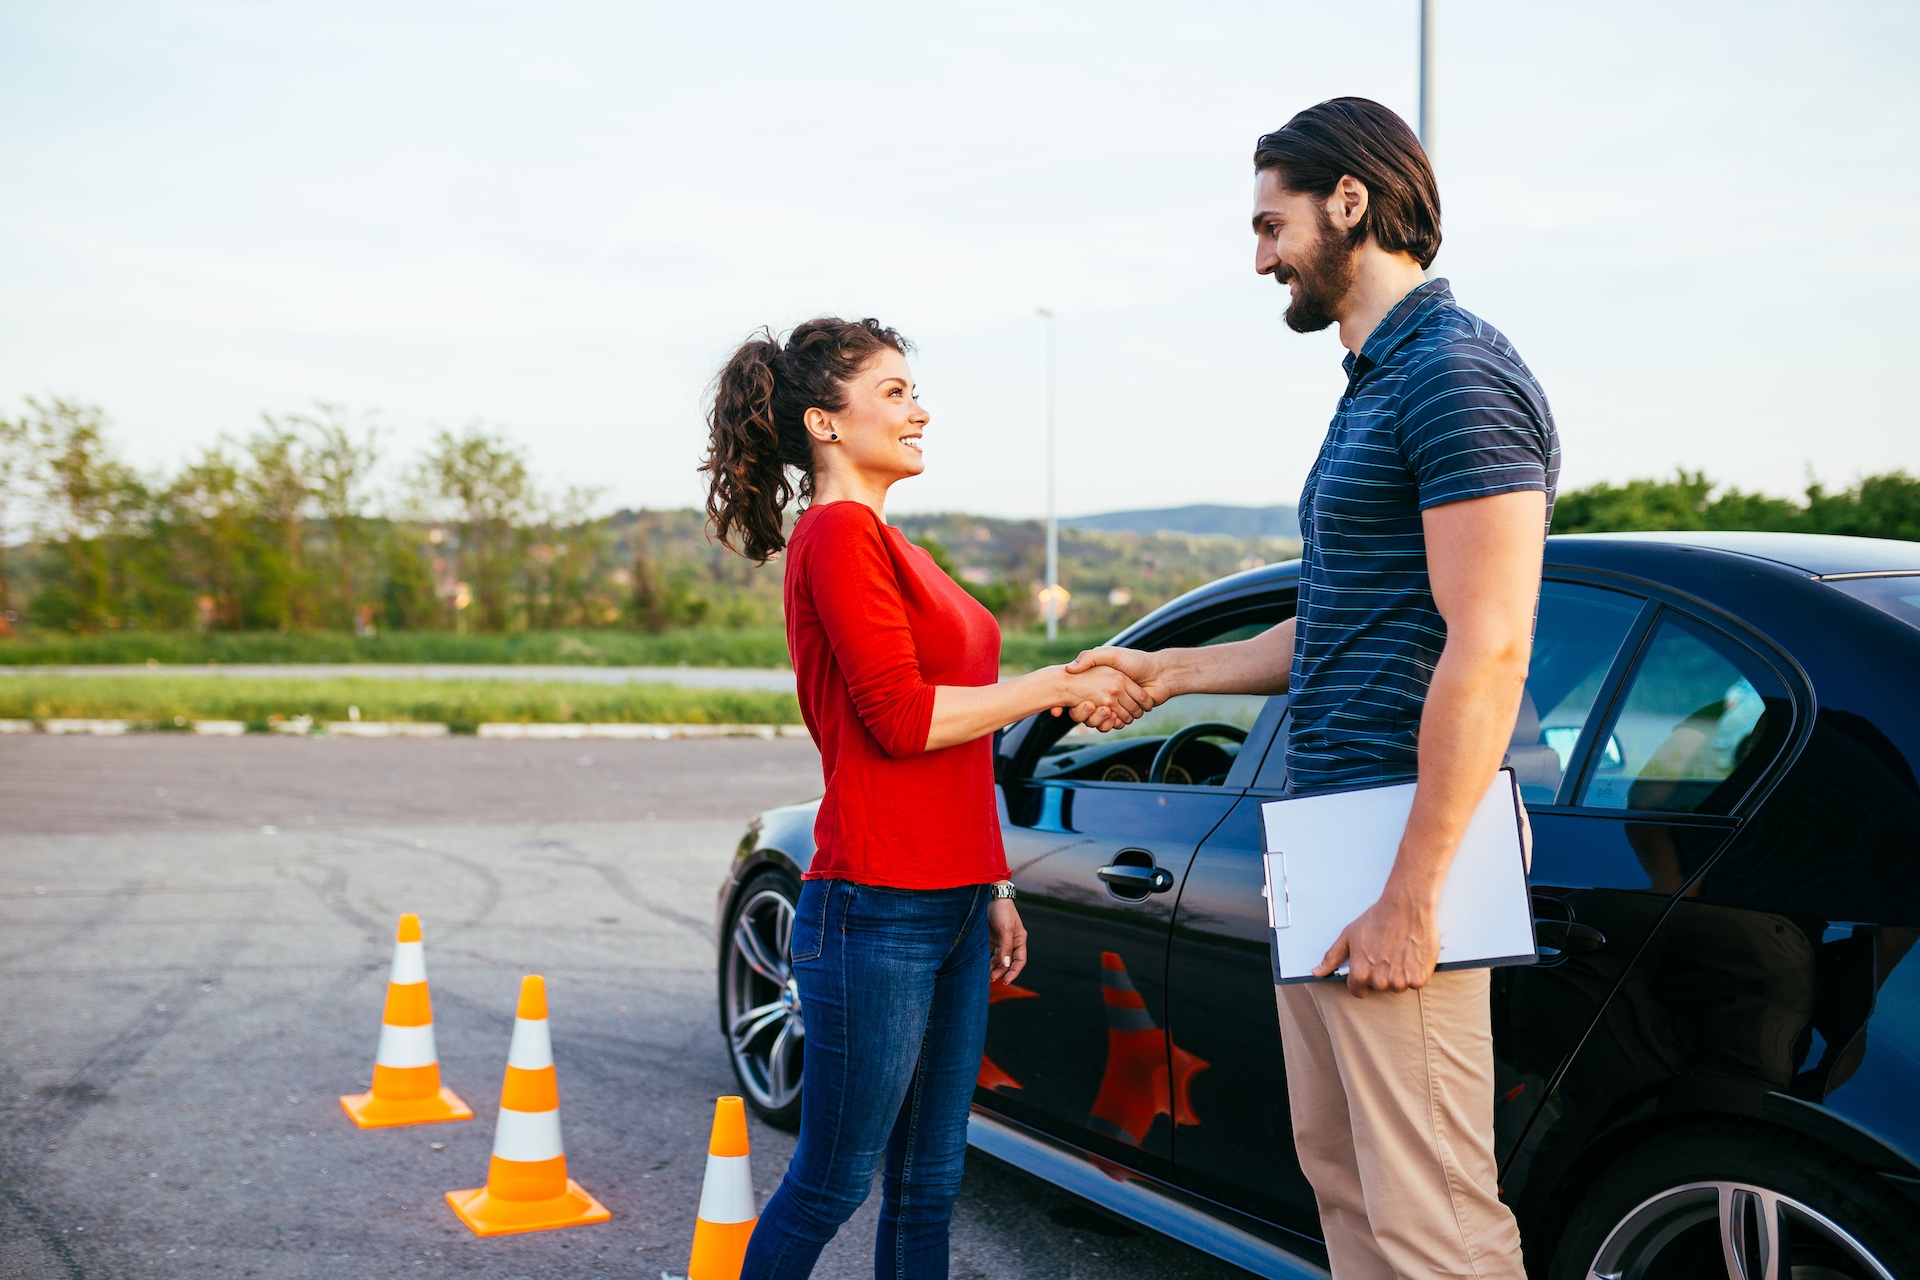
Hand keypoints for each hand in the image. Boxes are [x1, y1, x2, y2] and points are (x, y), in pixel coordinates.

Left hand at [988, 898, 1026, 983]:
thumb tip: (1006, 965)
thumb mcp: (1005, 929)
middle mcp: (1012, 941)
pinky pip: (990, 951)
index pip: (1019, 960)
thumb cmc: (1002, 910)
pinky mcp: (992, 936)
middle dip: (1001, 971)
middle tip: (992, 979)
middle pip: (1008, 961)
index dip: (1014, 971)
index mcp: (1019, 939)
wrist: (992, 895)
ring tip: (986, 975)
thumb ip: (1006, 948)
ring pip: (998, 958)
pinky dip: (987, 958)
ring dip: (993, 967)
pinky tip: (981, 965)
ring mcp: (1001, 939)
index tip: (1006, 981)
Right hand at [1047, 663, 1152, 728]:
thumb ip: (1090, 658)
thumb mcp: (1110, 654)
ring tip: (1103, 709)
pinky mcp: (1127, 714)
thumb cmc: (1136, 661)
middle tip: (1089, 705)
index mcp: (1101, 681)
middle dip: (1088, 712)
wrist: (1160, 673)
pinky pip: (1114, 724)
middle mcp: (1107, 694)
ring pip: (1101, 719)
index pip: (1081, 697)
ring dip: (1100, 719)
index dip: (1078, 702)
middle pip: (1089, 711)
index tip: (1079, 699)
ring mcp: (1117, 705)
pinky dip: (1113, 723)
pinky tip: (1112, 715)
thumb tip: (1069, 669)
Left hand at [1313, 884, 1440, 995]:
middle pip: (1379, 988)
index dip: (1362, 979)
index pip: (1358, 991)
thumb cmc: (1378, 918)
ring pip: (1398, 986)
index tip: (1369, 968)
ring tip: (1400, 952)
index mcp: (1360, 973)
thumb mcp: (1349, 935)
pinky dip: (1415, 972)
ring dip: (1399, 974)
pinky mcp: (1419, 979)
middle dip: (1382, 974)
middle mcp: (1380, 981)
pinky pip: (1416, 983)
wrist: (1407, 907)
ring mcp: (1400, 981)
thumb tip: (1317, 972)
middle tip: (1386, 954)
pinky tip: (1412, 955)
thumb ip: (1332, 957)